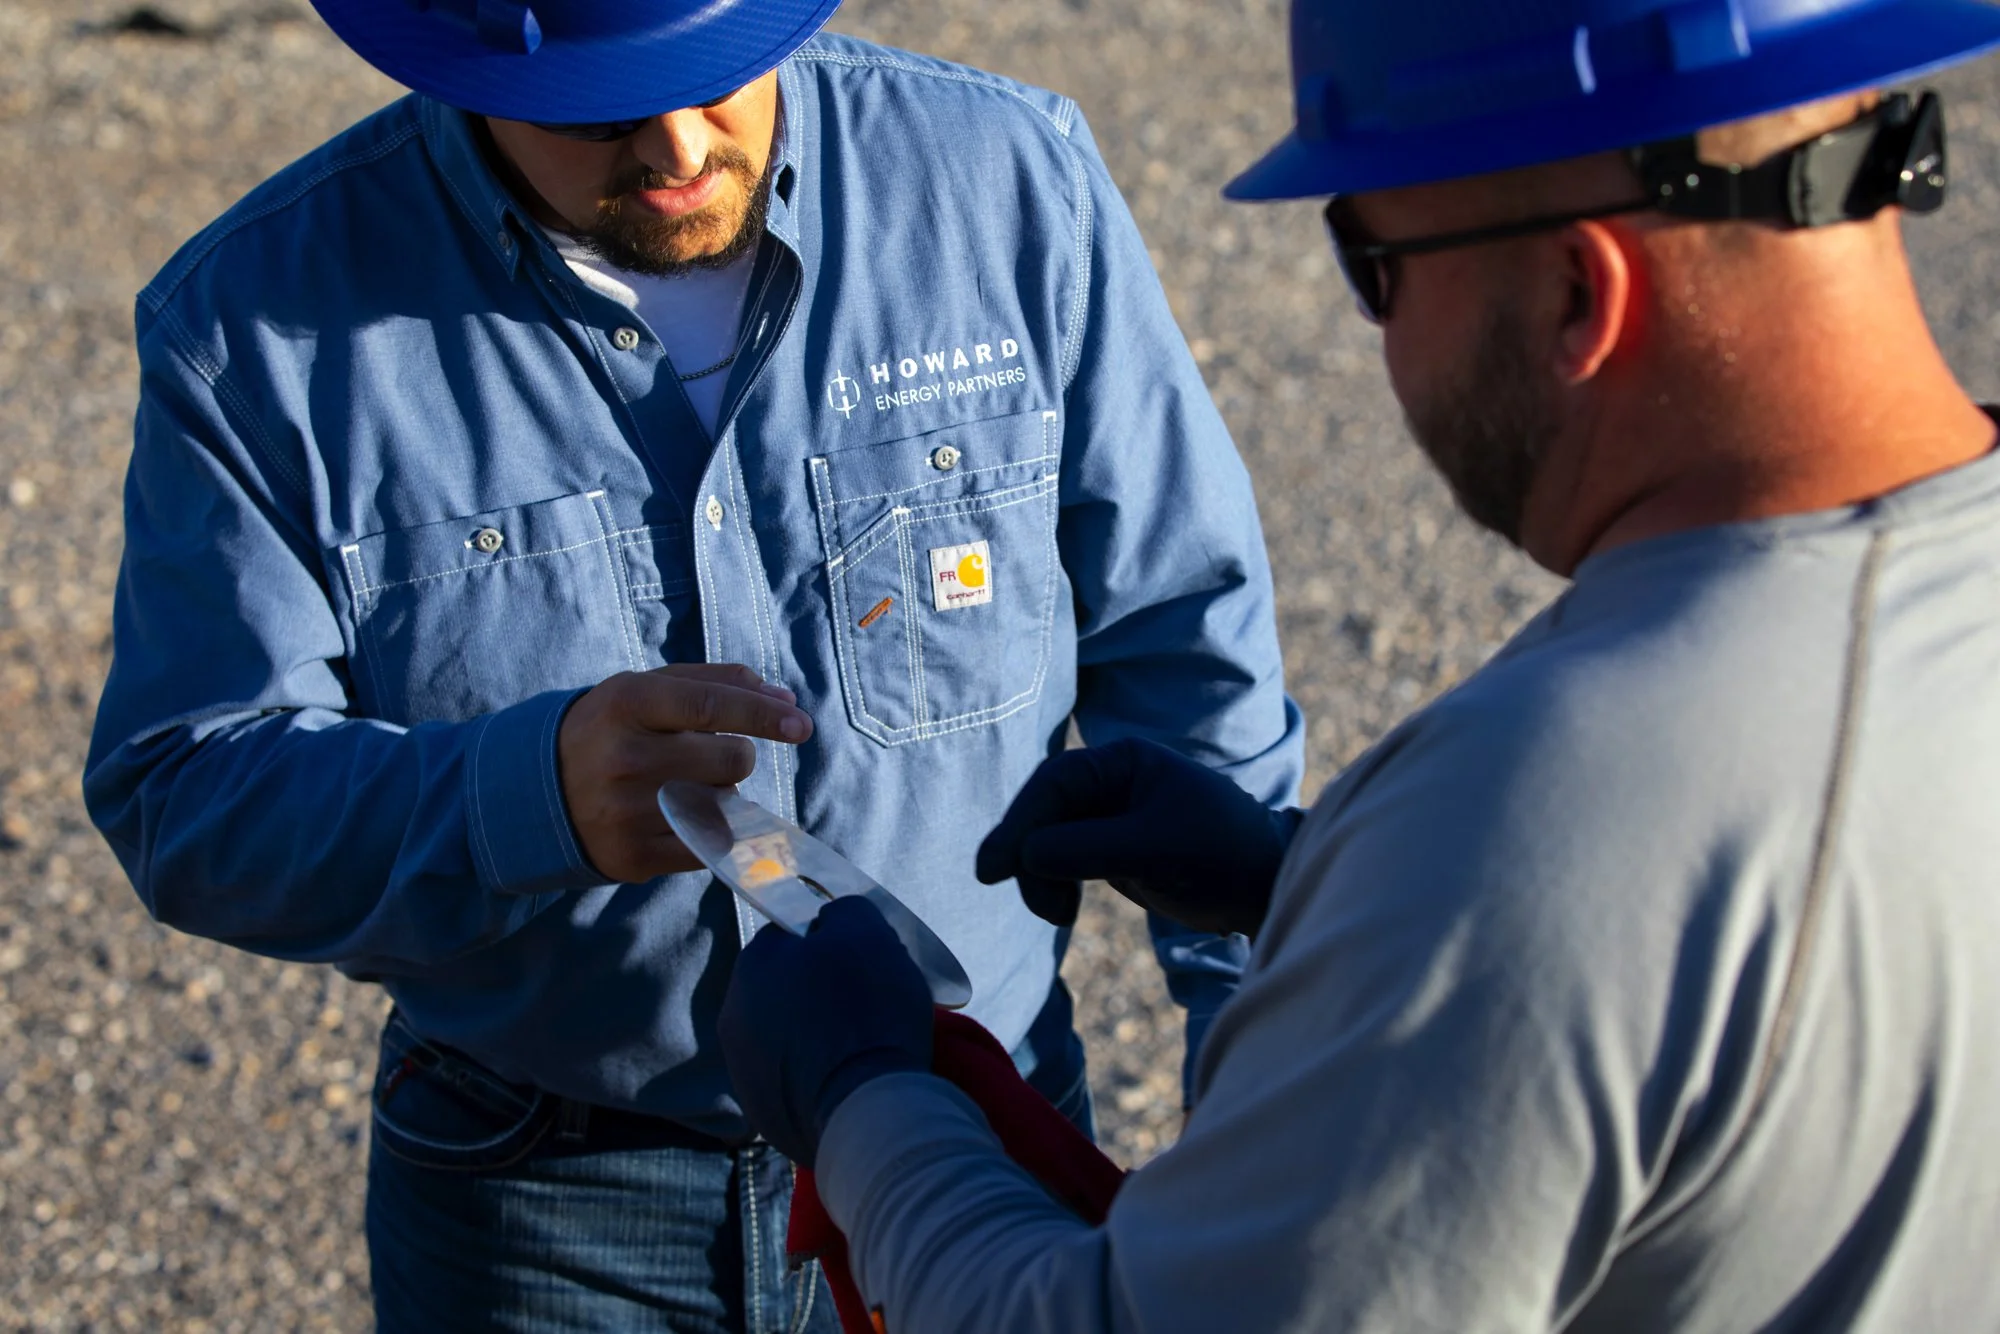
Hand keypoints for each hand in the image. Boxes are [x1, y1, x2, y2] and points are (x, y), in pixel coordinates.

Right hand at [558, 663, 813, 882]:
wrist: (538, 793)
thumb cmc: (611, 731)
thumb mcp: (648, 690)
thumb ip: (716, 683)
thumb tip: (785, 698)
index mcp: (628, 703)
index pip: (710, 705)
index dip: (763, 715)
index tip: (801, 726)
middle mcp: (626, 758)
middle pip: (732, 758)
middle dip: (734, 753)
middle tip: (700, 754)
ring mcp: (629, 812)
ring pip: (725, 801)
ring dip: (720, 791)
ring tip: (678, 784)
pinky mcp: (635, 857)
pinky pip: (710, 843)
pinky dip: (712, 828)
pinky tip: (683, 815)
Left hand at [718, 897, 934, 1167]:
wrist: (867, 1110)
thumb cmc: (868, 1011)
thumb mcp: (868, 932)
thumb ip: (844, 912)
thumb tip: (830, 920)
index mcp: (753, 966)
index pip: (791, 938)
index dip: (830, 945)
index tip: (862, 963)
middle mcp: (733, 1017)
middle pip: (786, 990)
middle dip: (819, 992)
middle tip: (866, 1005)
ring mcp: (743, 1070)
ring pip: (787, 1037)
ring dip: (815, 1037)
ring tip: (859, 1049)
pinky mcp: (762, 1114)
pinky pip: (793, 1082)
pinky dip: (816, 1078)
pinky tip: (848, 1081)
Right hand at [975, 739, 1300, 937]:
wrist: (1263, 888)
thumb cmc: (1222, 855)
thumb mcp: (1154, 849)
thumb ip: (1088, 847)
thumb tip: (1027, 854)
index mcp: (1124, 761)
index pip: (1054, 784)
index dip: (1019, 822)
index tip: (994, 867)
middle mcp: (1111, 783)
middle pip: (1044, 812)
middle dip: (1027, 853)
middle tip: (1016, 894)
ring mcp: (1108, 819)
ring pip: (1047, 841)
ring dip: (1040, 877)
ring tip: (1059, 914)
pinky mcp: (1109, 852)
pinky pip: (1061, 863)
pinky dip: (1053, 886)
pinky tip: (1064, 910)